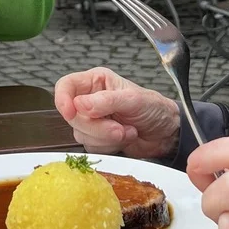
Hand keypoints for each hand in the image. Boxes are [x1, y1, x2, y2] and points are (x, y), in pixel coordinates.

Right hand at [54, 67, 179, 159]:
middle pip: (72, 116)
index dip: (62, 99)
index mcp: (95, 81)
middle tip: (119, 128)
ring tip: (127, 131)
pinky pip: (91, 147)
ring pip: (81, 134)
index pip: (66, 85)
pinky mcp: (97, 138)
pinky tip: (125, 138)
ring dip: (106, 138)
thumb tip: (80, 105)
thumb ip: (106, 101)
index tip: (70, 113)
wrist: (166, 132)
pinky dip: (109, 146)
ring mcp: (92, 121)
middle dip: (97, 127)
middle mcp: (90, 100)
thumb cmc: (153, 108)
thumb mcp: (133, 100)